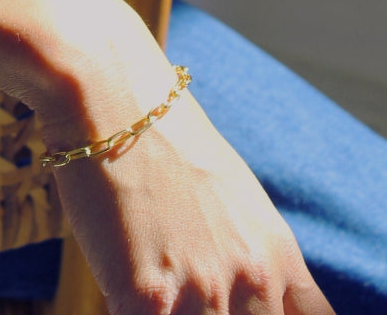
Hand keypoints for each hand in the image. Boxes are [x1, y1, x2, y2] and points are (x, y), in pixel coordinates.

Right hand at [37, 33, 334, 313]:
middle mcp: (253, 279)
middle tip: (182, 293)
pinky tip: (117, 290)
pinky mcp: (148, 299)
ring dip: (167, 312)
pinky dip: (126, 308)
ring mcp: (204, 292)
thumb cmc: (158, 133)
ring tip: (148, 285)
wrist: (110, 94)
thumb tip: (235, 286)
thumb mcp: (227, 191)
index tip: (241, 306)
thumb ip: (242, 249)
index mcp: (277, 254)